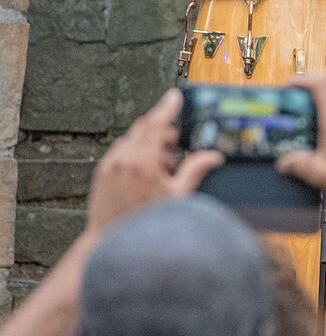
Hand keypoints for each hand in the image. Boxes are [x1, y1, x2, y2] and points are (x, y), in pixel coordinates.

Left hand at [86, 89, 222, 235]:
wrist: (109, 239)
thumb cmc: (144, 222)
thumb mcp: (176, 196)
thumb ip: (195, 172)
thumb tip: (213, 156)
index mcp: (143, 163)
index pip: (156, 124)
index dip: (167, 108)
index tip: (175, 96)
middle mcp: (123, 159)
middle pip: (144, 128)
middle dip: (162, 130)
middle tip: (176, 142)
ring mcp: (111, 165)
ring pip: (132, 139)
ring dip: (149, 142)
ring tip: (163, 164)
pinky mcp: (103, 171)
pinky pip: (121, 150)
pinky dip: (136, 151)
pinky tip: (148, 170)